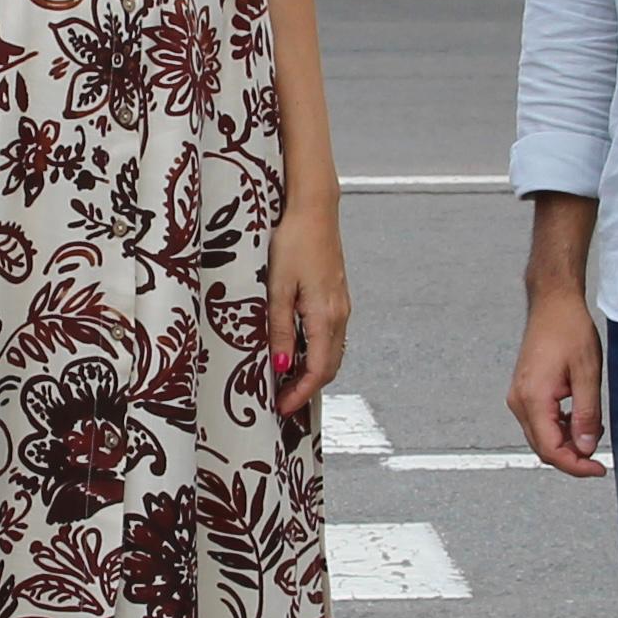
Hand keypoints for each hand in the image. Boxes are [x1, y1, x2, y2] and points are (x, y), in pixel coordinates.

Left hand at [265, 198, 349, 417]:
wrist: (313, 208)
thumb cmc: (292, 242)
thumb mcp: (277, 287)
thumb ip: (279, 328)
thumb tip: (280, 366)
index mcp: (326, 316)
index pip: (318, 370)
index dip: (300, 394)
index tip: (281, 409)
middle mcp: (339, 315)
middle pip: (329, 366)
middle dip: (307, 389)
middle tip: (282, 404)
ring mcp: (341, 305)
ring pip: (331, 352)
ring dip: (312, 372)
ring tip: (286, 383)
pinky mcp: (335, 296)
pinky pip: (330, 336)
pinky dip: (316, 353)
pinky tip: (296, 352)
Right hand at [509, 286, 608, 477]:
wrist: (553, 305)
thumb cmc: (570, 331)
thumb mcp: (587, 374)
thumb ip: (586, 414)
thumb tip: (587, 448)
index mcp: (533, 400)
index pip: (551, 450)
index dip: (576, 466)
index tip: (599, 469)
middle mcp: (520, 403)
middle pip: (543, 448)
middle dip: (572, 457)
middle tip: (600, 456)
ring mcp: (518, 398)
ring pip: (541, 438)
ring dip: (567, 443)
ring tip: (593, 429)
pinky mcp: (523, 393)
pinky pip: (540, 423)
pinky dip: (560, 430)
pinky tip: (578, 419)